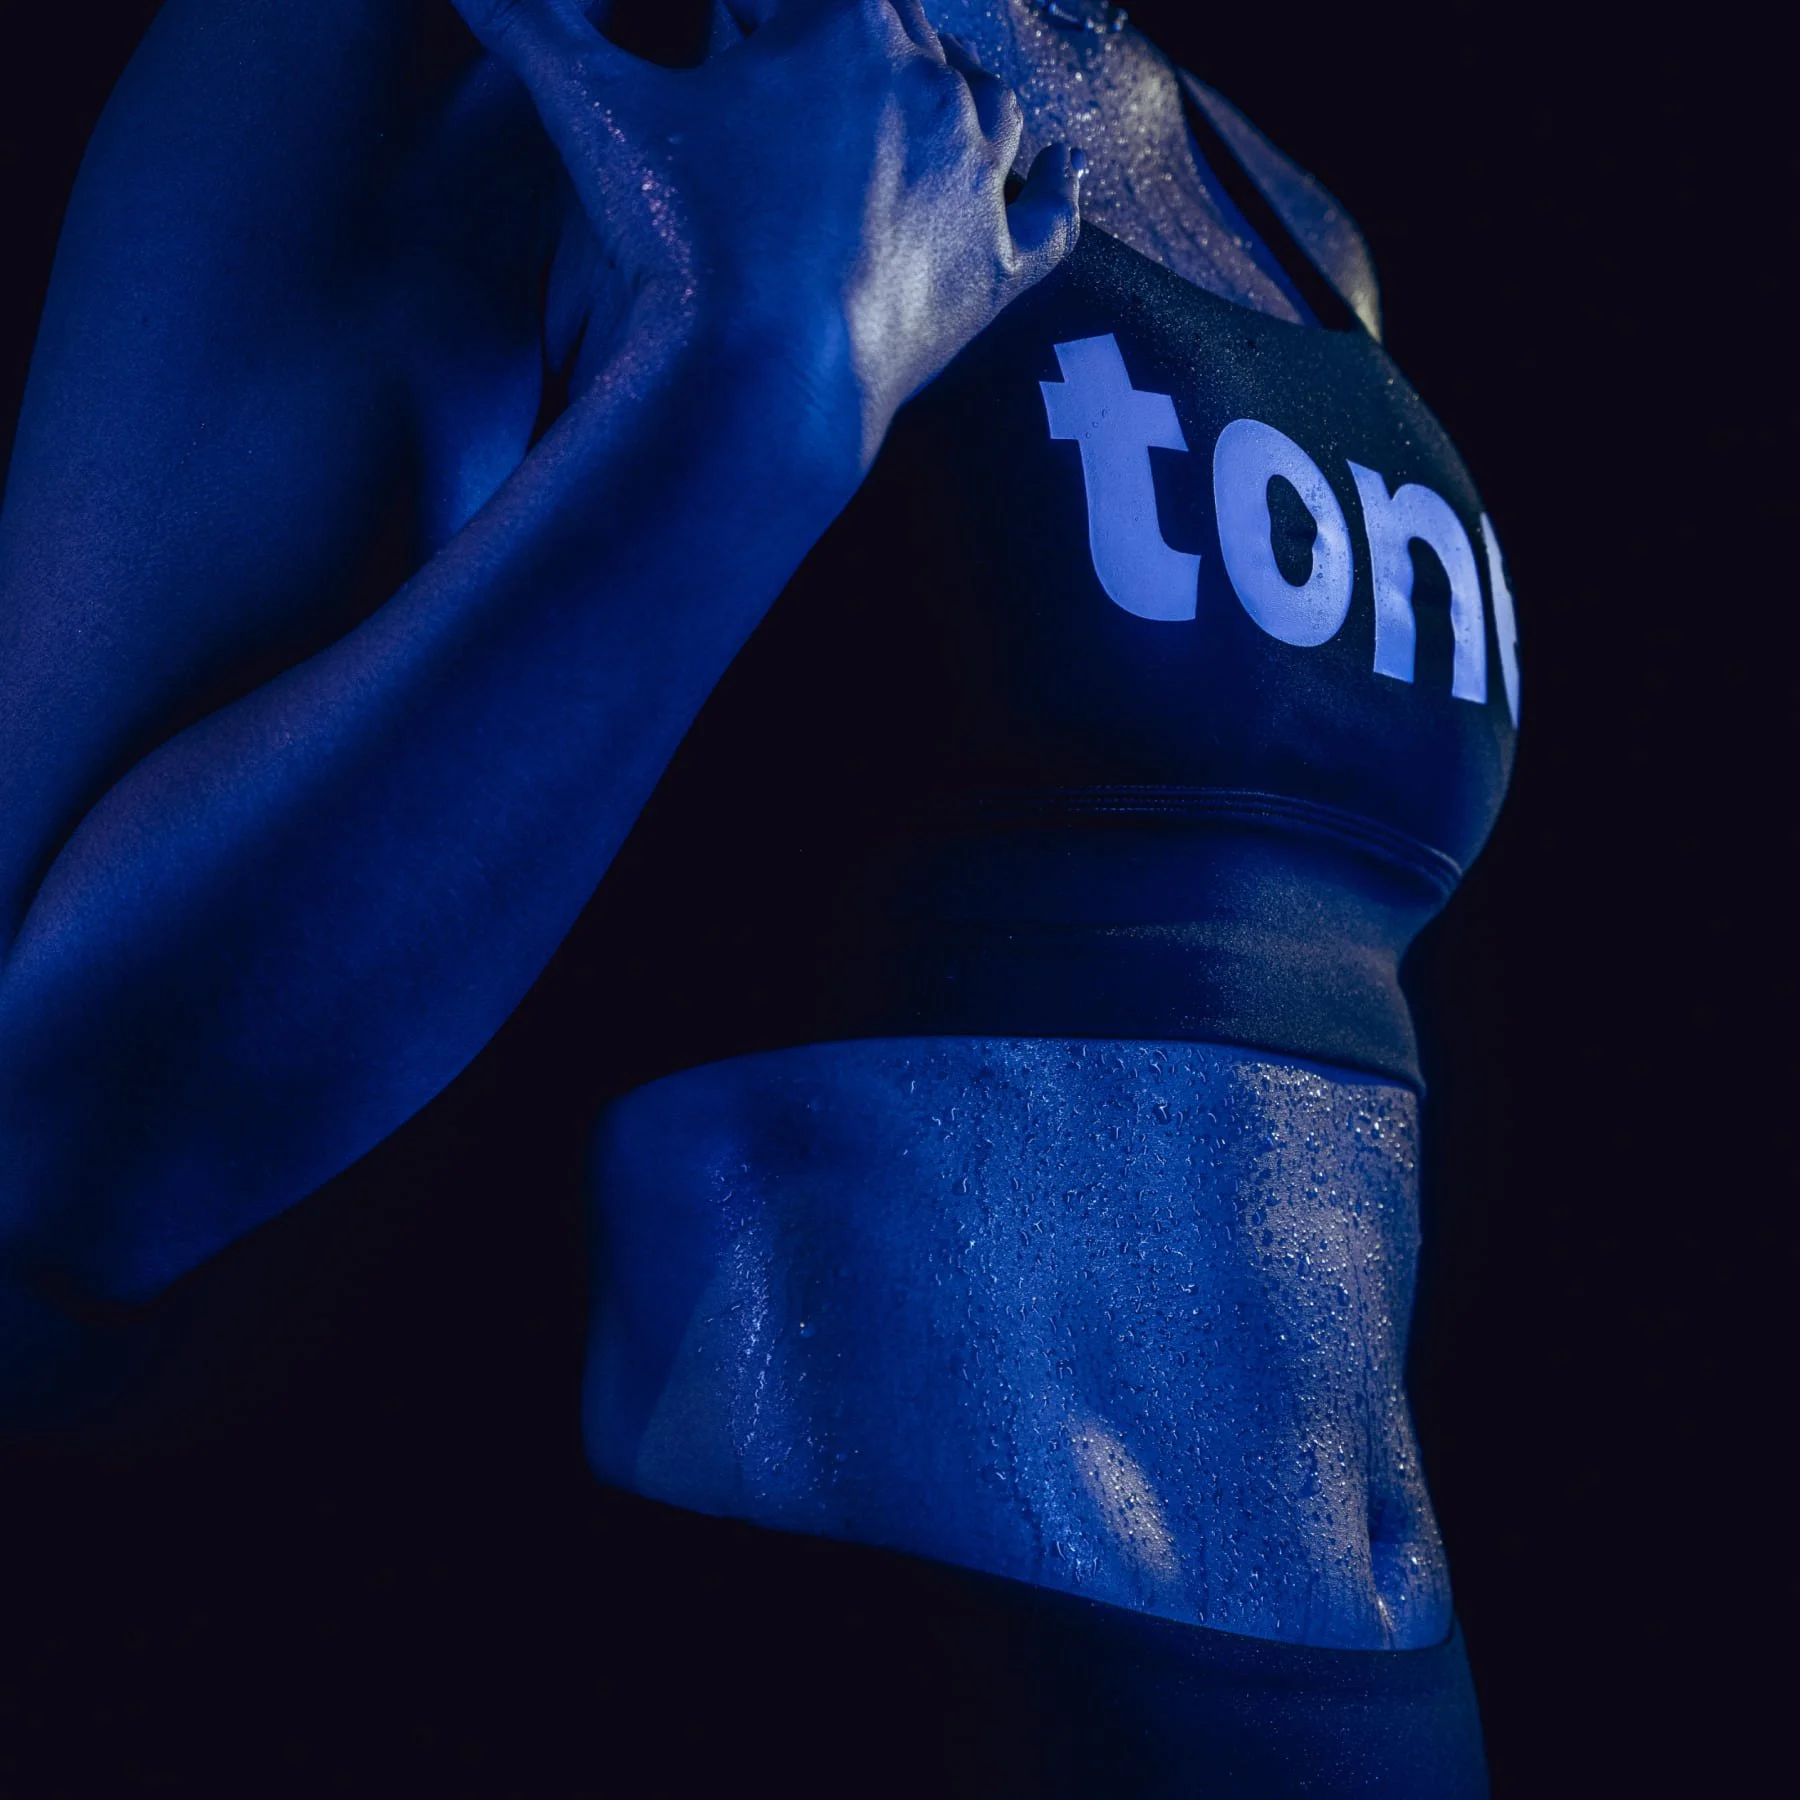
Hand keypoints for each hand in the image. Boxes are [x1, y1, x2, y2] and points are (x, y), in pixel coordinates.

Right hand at [450, 0, 1083, 468]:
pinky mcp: (994, 277)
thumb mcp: (590, 111)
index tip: (737, 19)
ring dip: (952, 90)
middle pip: (905, 27)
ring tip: (914, 93)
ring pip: (990, 104)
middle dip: (850, 32)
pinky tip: (1058, 164)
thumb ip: (531, 25)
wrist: (752, 381)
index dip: (762, 8)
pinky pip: (1050, 221)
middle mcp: (932, 91)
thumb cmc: (679, 238)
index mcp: (851, 28)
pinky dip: (1056, 189)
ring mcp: (975, 185)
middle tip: (798, 52)